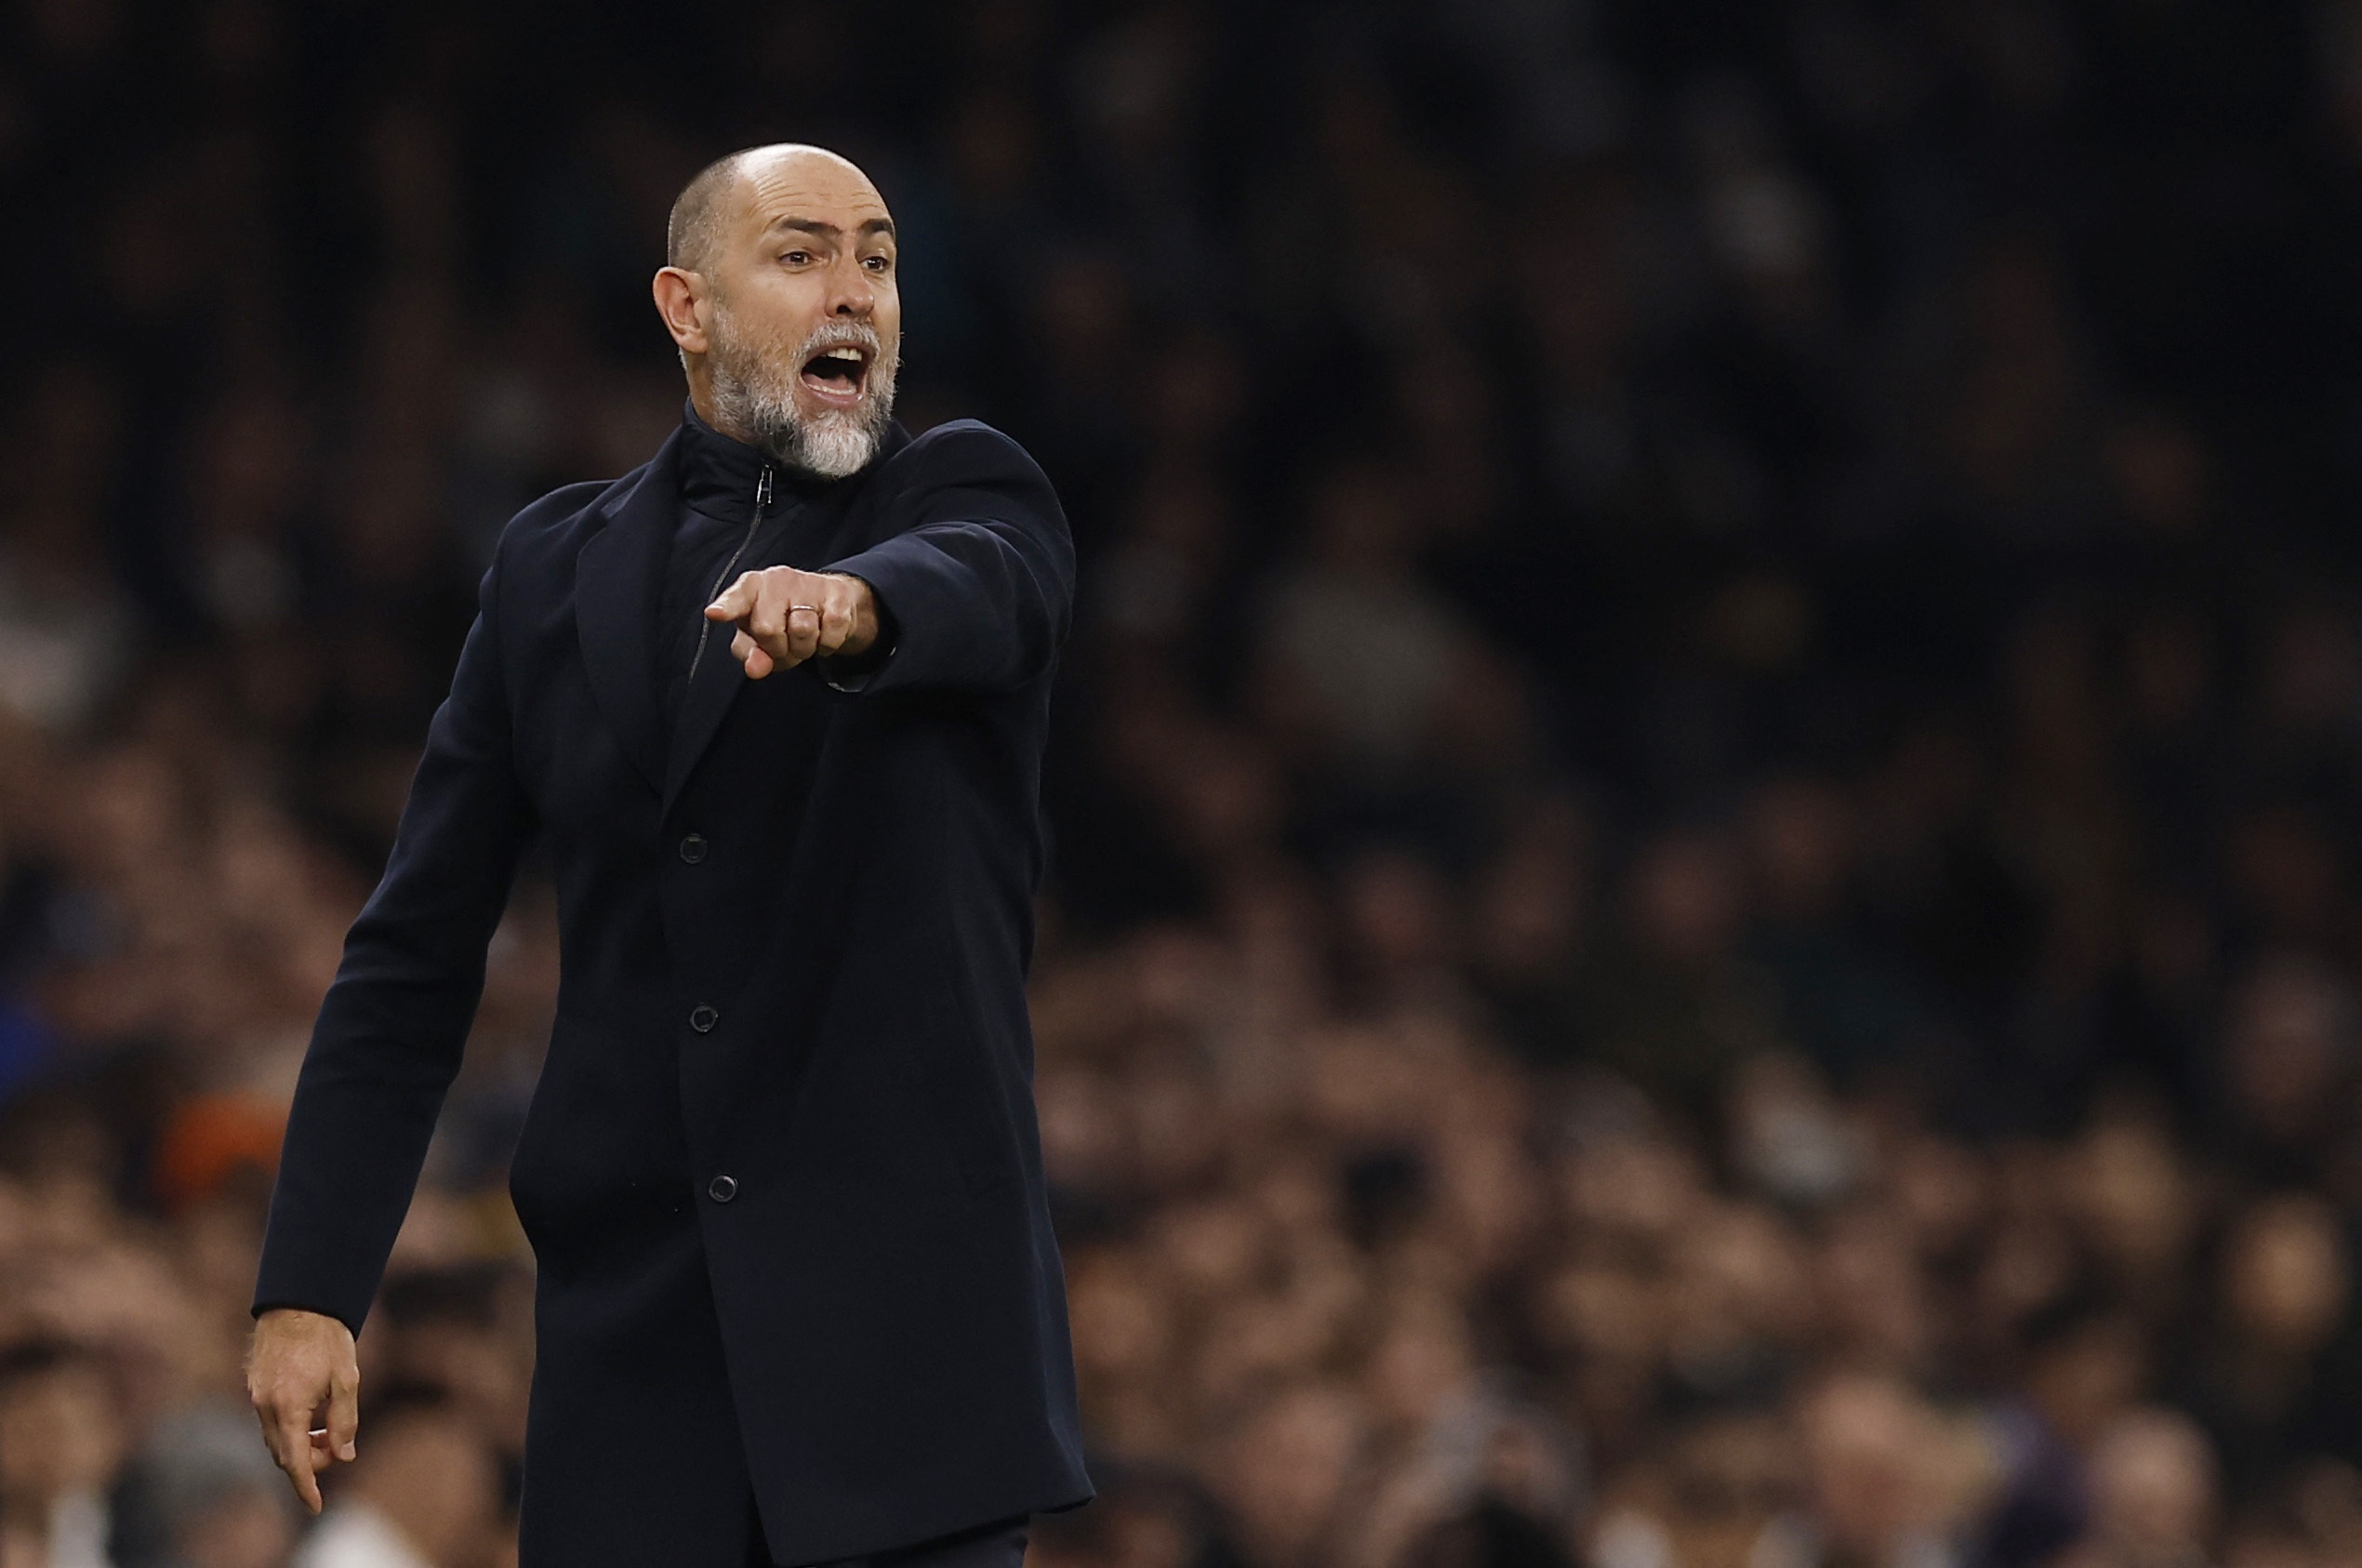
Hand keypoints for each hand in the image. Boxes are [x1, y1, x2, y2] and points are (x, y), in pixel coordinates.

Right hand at [248, 1307, 359, 1513]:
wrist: (300, 1303)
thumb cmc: (327, 1339)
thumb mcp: (347, 1380)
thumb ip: (345, 1421)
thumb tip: (343, 1455)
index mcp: (288, 1408)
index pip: (295, 1462)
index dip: (306, 1487)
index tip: (315, 1506)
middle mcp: (266, 1407)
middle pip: (283, 1455)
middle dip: (310, 1462)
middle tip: (338, 1449)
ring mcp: (256, 1397)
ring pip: (275, 1440)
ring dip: (299, 1445)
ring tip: (328, 1429)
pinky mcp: (254, 1388)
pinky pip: (270, 1422)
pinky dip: (289, 1429)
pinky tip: (311, 1415)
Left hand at [705, 567, 877, 678]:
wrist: (827, 601)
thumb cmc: (781, 618)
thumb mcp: (757, 637)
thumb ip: (750, 654)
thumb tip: (756, 668)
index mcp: (750, 588)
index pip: (736, 598)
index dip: (726, 608)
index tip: (714, 613)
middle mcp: (777, 580)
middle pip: (768, 629)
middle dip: (777, 649)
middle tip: (784, 646)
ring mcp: (808, 584)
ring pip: (803, 631)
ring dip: (804, 649)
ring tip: (803, 640)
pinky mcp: (836, 593)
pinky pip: (830, 633)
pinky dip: (827, 645)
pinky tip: (822, 634)